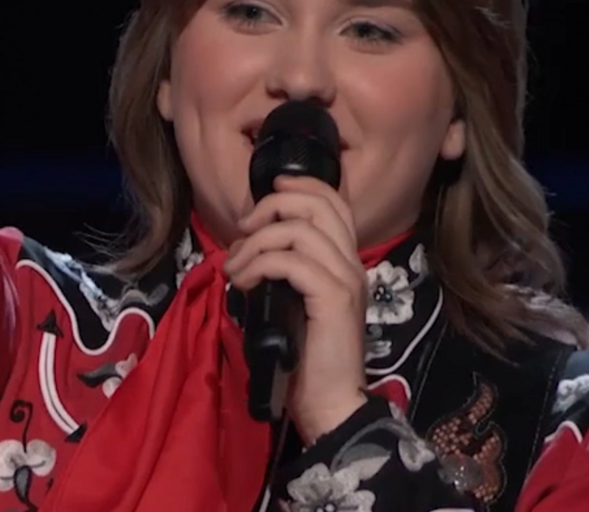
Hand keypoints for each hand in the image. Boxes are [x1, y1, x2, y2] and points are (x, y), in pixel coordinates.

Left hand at [223, 175, 368, 443]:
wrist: (330, 402)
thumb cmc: (307, 357)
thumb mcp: (294, 302)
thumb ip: (284, 270)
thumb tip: (247, 248)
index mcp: (346, 260)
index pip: (332, 202)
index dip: (299, 186)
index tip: (265, 192)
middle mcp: (352, 263)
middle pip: (318, 204)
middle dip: (273, 205)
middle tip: (244, 228)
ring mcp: (346, 279)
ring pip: (298, 231)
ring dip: (256, 242)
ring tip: (236, 268)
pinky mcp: (333, 298)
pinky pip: (290, 262)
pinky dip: (259, 265)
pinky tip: (244, 283)